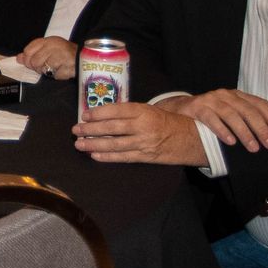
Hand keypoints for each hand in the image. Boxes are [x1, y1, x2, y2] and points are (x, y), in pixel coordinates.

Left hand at [16, 36, 76, 78]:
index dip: (27, 59)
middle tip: (46, 66)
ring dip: (47, 71)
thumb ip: (33, 52)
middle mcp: (54, 46)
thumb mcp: (47, 48)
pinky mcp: (66, 67)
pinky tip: (62, 70)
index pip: (28, 50)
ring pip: (42, 69)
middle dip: (37, 67)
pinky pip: (54, 75)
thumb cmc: (63, 53)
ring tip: (55, 67)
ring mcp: (61, 56)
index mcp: (48, 41)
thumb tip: (18, 58)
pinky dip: (57, 75)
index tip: (32, 62)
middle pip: (34, 62)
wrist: (83, 57)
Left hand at [72, 102, 207, 165]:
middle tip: (76, 130)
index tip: (84, 115)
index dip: (99, 113)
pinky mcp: (146, 156)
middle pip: (113, 128)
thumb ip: (129, 112)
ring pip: (115, 144)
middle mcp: (143, 126)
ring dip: (95, 145)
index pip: (117, 110)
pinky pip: (124, 157)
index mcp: (143, 111)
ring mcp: (145, 143)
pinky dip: (108, 157)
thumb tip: (103, 113)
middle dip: (91, 129)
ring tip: (80, 144)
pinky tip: (95, 155)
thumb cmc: (166, 121)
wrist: (191, 138)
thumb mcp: (149, 110)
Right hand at [166, 90, 267, 152]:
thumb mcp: (229, 113)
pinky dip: (222, 130)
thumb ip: (244, 118)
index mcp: (237, 95)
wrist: (178, 109)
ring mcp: (210, 100)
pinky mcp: (196, 108)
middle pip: (247, 110)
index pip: (259, 103)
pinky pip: (211, 119)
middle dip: (261, 128)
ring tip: (253, 147)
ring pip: (231, 115)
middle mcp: (225, 95)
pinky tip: (230, 142)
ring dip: (244, 132)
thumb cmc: (209, 115)